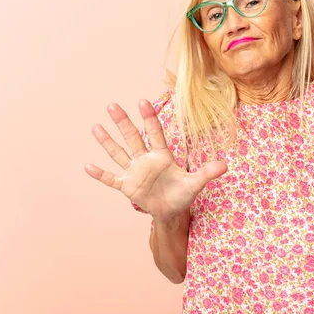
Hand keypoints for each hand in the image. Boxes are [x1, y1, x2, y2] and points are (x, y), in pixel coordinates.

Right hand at [84, 100, 227, 222]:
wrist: (171, 211)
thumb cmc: (183, 194)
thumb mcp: (196, 183)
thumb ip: (207, 173)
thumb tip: (225, 165)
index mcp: (162, 155)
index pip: (155, 133)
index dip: (149, 118)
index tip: (143, 102)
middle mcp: (146, 160)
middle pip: (133, 137)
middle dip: (123, 122)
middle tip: (113, 105)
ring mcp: (135, 172)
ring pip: (119, 153)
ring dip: (108, 142)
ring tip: (96, 127)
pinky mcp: (127, 186)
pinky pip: (112, 179)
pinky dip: (101, 174)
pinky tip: (88, 166)